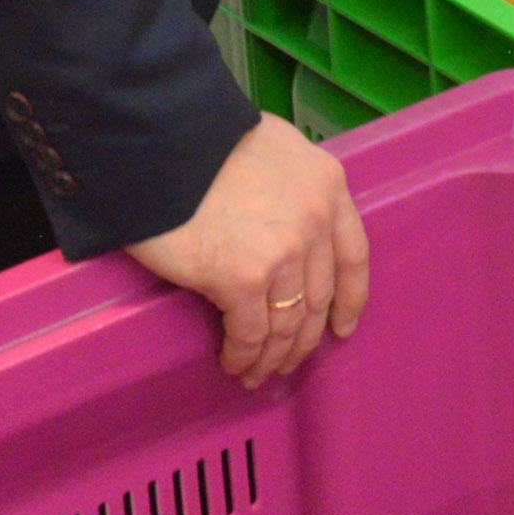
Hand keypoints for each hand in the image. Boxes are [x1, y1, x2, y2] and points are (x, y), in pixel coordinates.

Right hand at [124, 115, 369, 388]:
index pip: (354, 256)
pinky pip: (250, 333)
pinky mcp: (241, 279)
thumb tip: (288, 230)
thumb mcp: (276, 151)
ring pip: (287, 323)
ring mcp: (282, 253)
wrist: (159, 143)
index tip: (342, 327)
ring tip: (256, 372)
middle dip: (305, 338)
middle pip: (319, 298)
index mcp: (327, 186)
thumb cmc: (204, 142)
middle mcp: (314, 222)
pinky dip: (243, 355)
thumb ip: (294, 189)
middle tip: (288, 360)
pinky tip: (233, 362)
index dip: (350, 299)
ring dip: (273, 356)